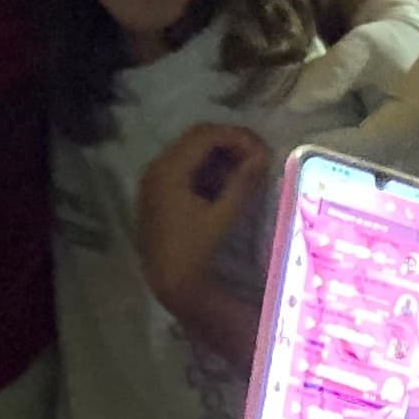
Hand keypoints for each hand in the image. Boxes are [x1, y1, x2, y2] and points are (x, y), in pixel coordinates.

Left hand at [132, 125, 271, 338]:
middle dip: (230, 143)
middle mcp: (157, 167)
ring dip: (220, 156)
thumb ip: (242, 183)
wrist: (168, 283)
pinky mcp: (159, 193)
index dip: (236, 137)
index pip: (205, 135)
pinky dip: (208, 169)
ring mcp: (155, 180)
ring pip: (191, 152)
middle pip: (196, 139)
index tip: (263, 150)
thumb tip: (262, 155)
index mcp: (168, 169)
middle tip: (259, 157)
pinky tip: (229, 183)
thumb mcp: (222, 215)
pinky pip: (185, 168)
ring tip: (248, 169)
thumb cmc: (195, 251)